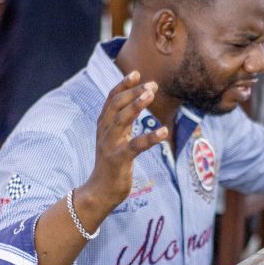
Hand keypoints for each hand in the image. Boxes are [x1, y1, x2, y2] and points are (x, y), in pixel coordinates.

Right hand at [83, 72, 166, 210]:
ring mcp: (110, 145)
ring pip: (122, 120)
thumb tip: (137, 103)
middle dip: (133, 92)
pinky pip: (135, 146)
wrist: (100, 192)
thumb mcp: (115, 140)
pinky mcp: (119, 160)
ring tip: (151, 95)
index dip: (122, 85)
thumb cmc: (111, 165)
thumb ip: (122, 122)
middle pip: (116, 105)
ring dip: (136, 105)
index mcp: (103, 126)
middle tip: (152, 84)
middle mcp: (104, 132)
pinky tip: (164, 131)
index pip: (111, 100)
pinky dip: (150, 137)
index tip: (136, 72)